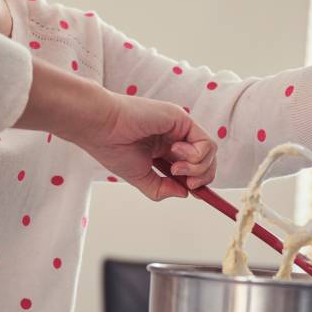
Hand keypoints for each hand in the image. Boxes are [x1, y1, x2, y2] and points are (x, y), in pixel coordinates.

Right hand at [71, 93, 216, 200]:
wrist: (102, 128)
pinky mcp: (181, 119)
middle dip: (202, 177)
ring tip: (175, 168)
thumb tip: (185, 193)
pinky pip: (205, 142)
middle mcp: (174, 137)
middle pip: (207, 159)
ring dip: (197, 167)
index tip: (192, 192)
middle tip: (187, 183)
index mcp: (164, 149)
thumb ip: (162, 188)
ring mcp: (179, 127)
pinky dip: (196, 155)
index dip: (197, 181)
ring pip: (210, 152)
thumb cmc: (113, 148)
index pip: (193, 166)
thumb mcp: (140, 178)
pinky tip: (175, 153)